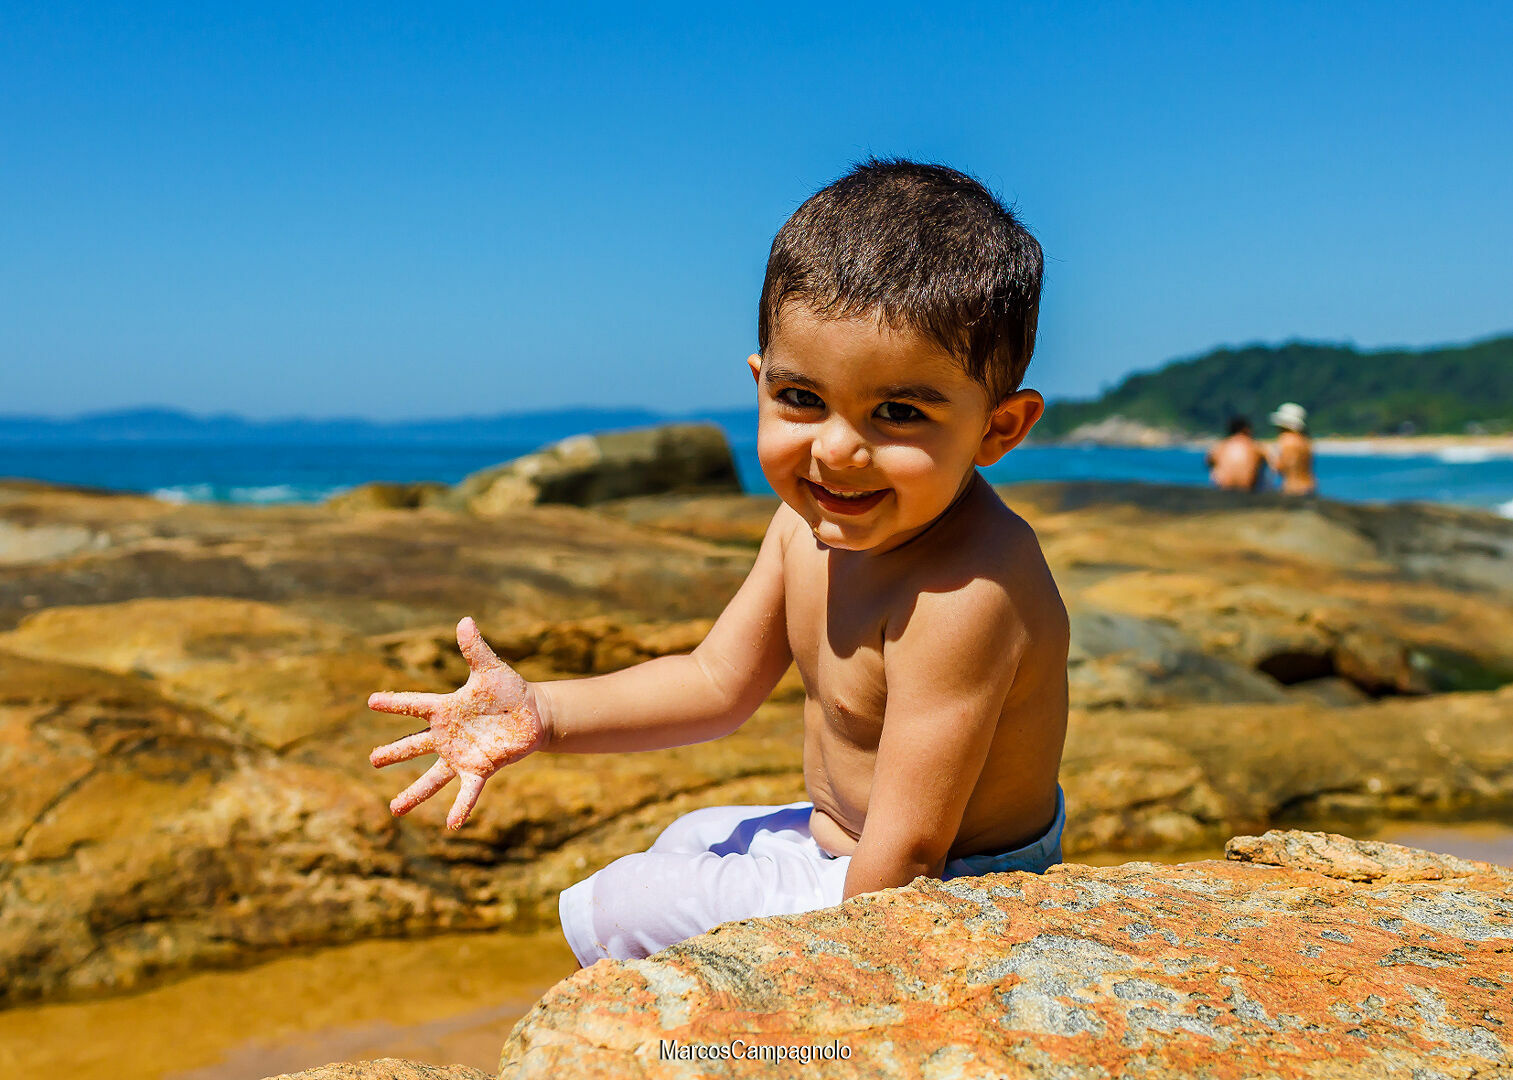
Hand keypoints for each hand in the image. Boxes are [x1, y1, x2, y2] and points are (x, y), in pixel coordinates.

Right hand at [368, 616, 545, 828]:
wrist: (533, 715)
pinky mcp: (480, 769)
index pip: (414, 706)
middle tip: (372, 760)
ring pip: (432, 777)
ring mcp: (461, 755)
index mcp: (446, 709)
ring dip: (414, 794)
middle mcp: (448, 735)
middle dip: (394, 753)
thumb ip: (474, 649)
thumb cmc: (509, 690)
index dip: (394, 703)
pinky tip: (452, 824)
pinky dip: (460, 808)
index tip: (371, 701)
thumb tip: (464, 621)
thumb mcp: (491, 668)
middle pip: (415, 745)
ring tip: (394, 810)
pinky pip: (467, 792)